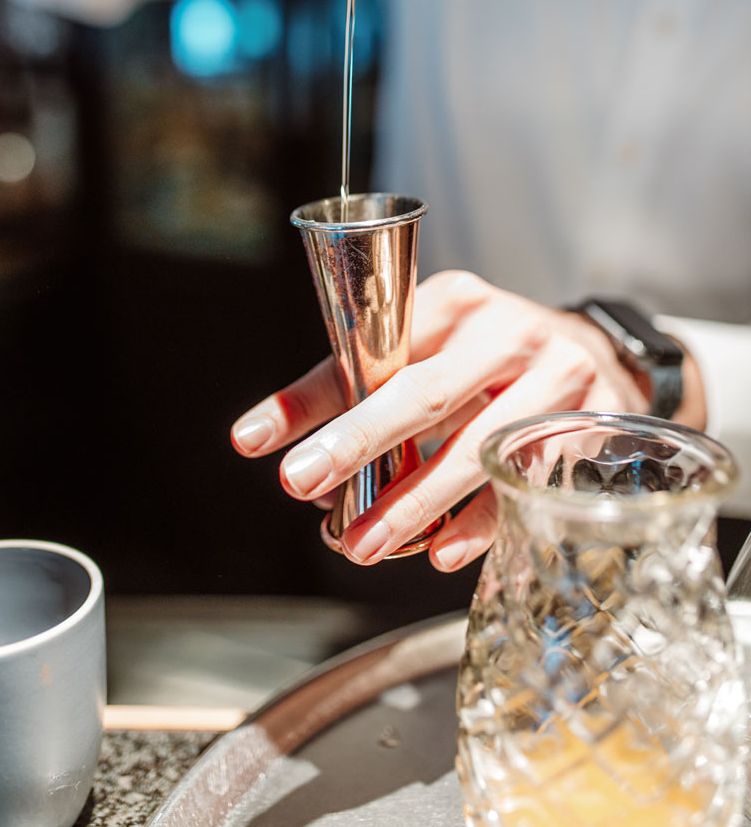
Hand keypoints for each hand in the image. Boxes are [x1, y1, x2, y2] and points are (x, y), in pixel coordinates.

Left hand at [231, 271, 668, 573]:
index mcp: (455, 303)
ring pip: (477, 448)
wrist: (598, 356)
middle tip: (304, 485)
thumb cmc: (488, 357)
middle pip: (426, 393)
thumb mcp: (424, 350)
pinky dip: (479, 522)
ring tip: (361, 542)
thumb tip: (258, 436)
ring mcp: (558, 378)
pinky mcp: (594, 425)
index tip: (259, 441)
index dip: (316, 396)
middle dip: (361, 443)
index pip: (374, 347)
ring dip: (414, 503)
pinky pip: (527, 483)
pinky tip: (440, 553)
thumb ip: (346, 384)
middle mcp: (507, 332)